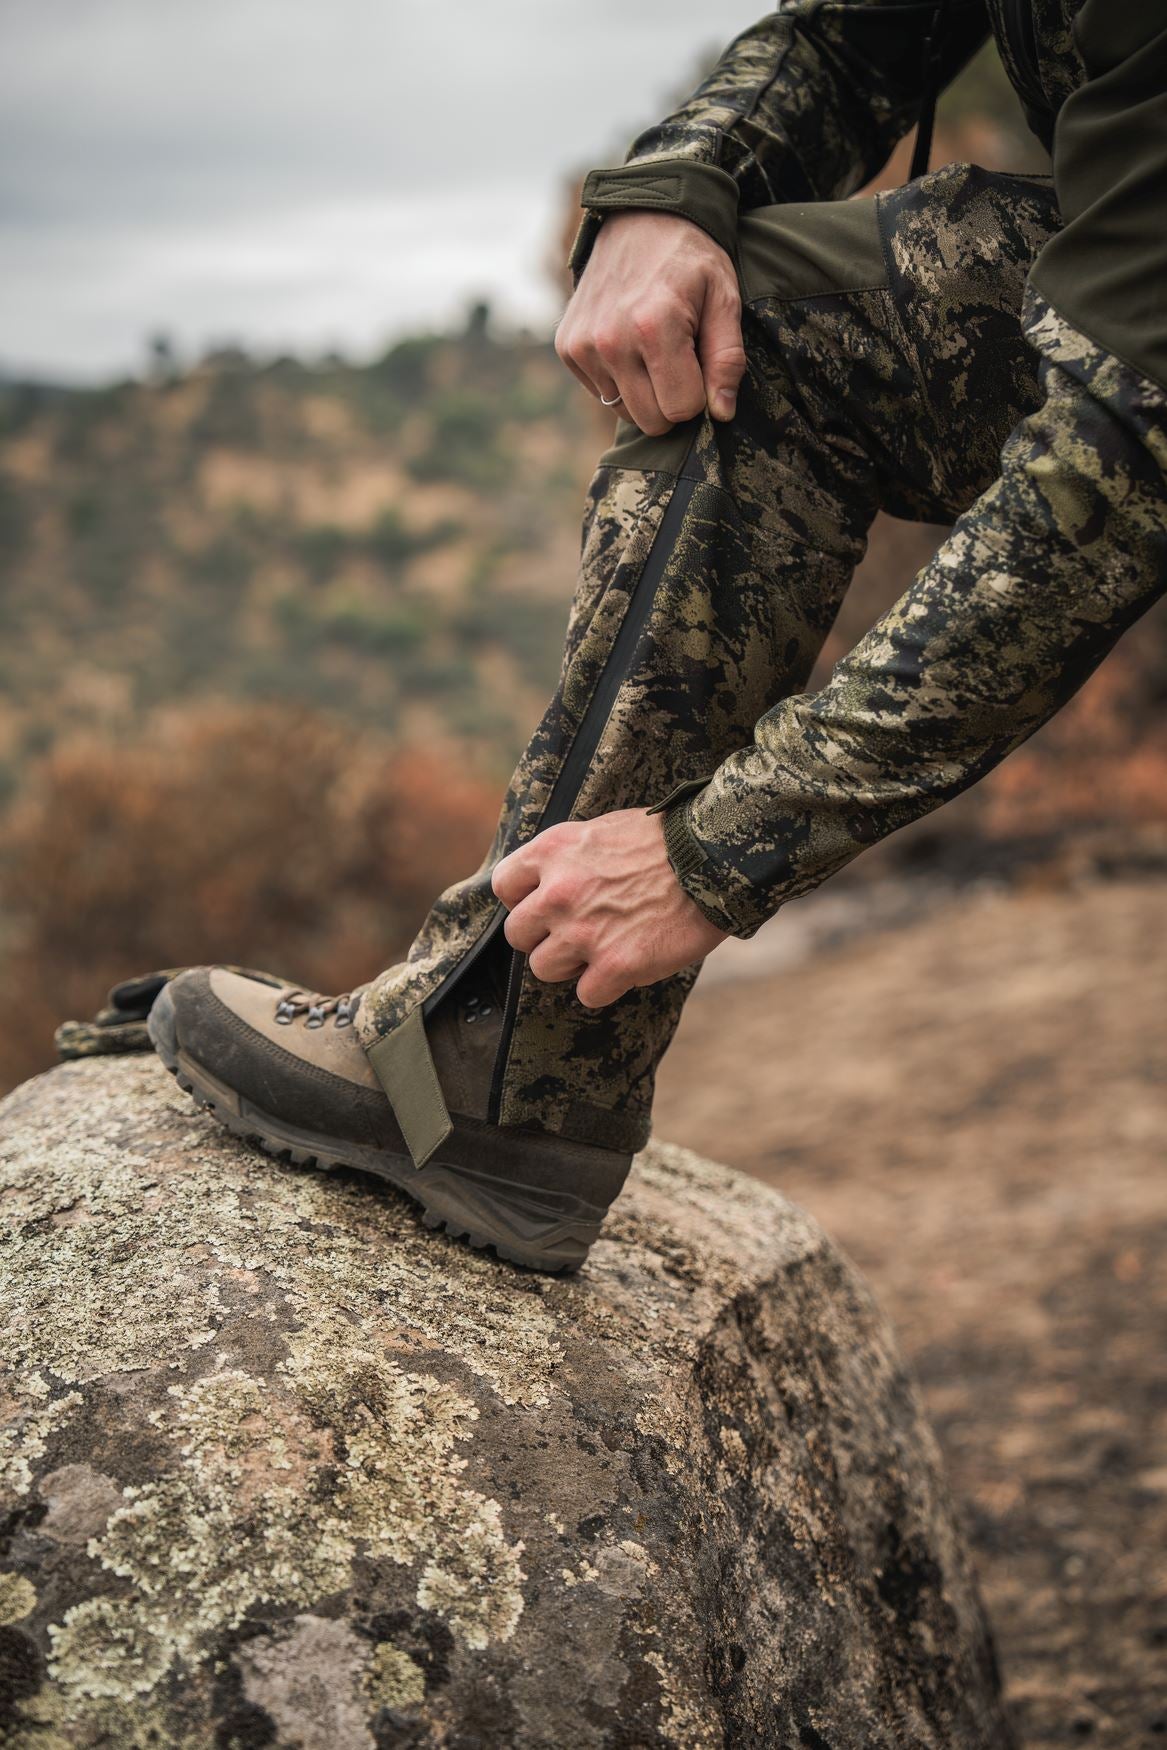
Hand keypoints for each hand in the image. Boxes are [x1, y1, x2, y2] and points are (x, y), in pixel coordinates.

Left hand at [492, 809, 728, 1007]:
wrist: (713, 858)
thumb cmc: (664, 842)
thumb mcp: (601, 830)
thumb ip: (567, 859)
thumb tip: (545, 884)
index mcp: (552, 851)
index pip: (504, 887)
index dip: (524, 900)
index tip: (547, 905)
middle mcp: (558, 892)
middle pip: (517, 935)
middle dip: (544, 937)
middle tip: (578, 932)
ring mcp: (583, 932)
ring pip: (544, 968)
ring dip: (572, 964)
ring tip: (605, 947)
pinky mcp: (615, 965)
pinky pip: (587, 994)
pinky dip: (606, 986)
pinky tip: (628, 965)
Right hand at [555, 210, 745, 435]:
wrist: (640, 217)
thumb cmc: (690, 260)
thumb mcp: (724, 298)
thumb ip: (727, 359)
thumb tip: (721, 414)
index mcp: (654, 327)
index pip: (682, 409)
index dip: (700, 393)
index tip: (700, 362)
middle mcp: (610, 341)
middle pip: (652, 420)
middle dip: (672, 399)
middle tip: (679, 359)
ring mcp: (583, 346)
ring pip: (625, 411)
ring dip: (644, 390)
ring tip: (653, 348)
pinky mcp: (567, 348)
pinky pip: (601, 393)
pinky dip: (619, 379)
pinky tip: (629, 344)